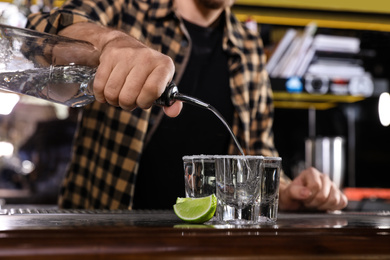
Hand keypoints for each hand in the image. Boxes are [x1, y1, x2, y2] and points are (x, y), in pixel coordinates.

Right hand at [58, 24, 180, 115]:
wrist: (123, 43)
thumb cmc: (146, 72)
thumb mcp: (162, 83)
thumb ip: (169, 102)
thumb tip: (172, 112)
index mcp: (164, 65)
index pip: (153, 90)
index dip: (144, 102)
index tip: (143, 101)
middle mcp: (146, 57)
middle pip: (129, 96)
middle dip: (127, 104)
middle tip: (129, 98)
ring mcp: (126, 55)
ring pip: (112, 93)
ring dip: (114, 100)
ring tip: (120, 94)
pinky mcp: (109, 56)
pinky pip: (100, 86)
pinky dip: (101, 95)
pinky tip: (107, 91)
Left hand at [279, 167, 347, 210]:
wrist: (295, 202)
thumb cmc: (291, 197)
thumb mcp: (288, 194)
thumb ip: (295, 191)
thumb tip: (307, 192)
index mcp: (311, 173)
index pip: (315, 186)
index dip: (308, 197)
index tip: (302, 199)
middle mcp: (323, 177)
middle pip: (324, 195)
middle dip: (314, 203)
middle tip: (307, 203)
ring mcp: (332, 185)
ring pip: (335, 200)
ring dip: (323, 206)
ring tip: (315, 204)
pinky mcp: (339, 194)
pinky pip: (342, 202)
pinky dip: (333, 208)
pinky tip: (323, 206)